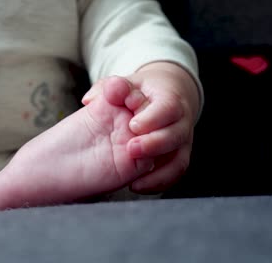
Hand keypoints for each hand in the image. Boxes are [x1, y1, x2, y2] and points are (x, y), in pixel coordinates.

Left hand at [83, 62, 199, 192]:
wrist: (165, 97)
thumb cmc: (139, 92)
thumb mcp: (125, 84)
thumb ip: (108, 89)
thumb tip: (91, 99)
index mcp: (169, 98)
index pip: (168, 108)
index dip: (152, 118)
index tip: (133, 125)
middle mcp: (180, 121)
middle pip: (175, 135)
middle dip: (154, 144)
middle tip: (131, 149)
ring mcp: (181, 142)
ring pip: (178, 160)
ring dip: (158, 173)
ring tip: (134, 181)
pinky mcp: (178, 157)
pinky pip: (174, 174)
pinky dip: (158, 183)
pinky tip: (137, 186)